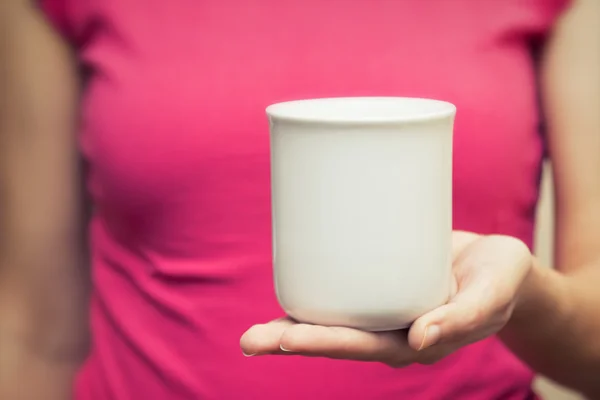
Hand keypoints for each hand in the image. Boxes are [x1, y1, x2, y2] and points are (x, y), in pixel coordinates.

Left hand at [240, 231, 532, 366]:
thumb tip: (420, 339)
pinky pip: (342, 290)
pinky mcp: (378, 281)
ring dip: (292, 324)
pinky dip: (314, 289)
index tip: (286, 340)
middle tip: (249, 341)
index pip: (362, 348)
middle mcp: (390, 330)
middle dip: (292, 340)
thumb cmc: (499, 282)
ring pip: (333, 319)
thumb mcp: (489, 298)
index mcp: (413, 341)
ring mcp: (381, 308)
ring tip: (251, 332)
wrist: (498, 264)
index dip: (324, 344)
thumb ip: (461, 318)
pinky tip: (287, 282)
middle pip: (336, 339)